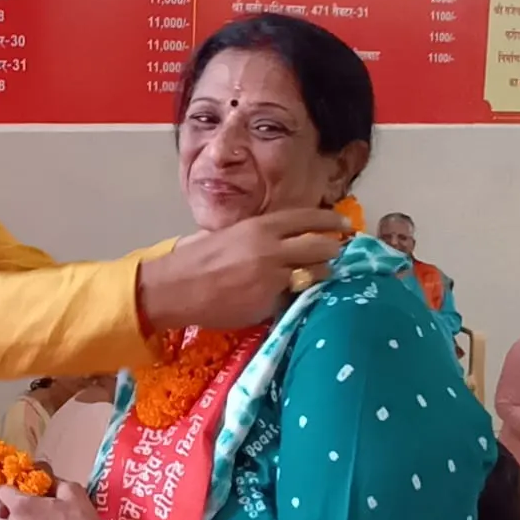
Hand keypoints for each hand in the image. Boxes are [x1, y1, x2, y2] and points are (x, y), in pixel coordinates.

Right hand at [136, 208, 347, 332]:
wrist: (175, 288)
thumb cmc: (193, 260)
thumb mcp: (227, 235)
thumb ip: (254, 236)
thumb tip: (274, 239)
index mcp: (259, 227)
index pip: (306, 218)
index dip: (329, 220)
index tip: (344, 224)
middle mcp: (271, 248)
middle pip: (320, 246)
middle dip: (332, 251)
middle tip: (337, 254)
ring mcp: (272, 277)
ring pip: (313, 274)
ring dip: (318, 276)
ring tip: (316, 279)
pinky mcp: (268, 302)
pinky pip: (293, 297)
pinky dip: (295, 296)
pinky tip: (291, 297)